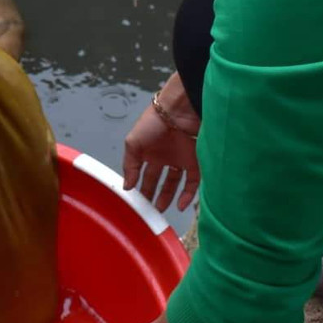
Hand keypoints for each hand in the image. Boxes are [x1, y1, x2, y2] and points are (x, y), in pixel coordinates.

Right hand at [122, 77, 201, 212]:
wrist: (179, 110)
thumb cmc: (153, 121)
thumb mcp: (133, 143)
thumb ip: (130, 166)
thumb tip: (126, 186)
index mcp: (148, 152)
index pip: (142, 175)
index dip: (139, 188)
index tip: (136, 203)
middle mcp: (164, 157)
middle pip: (158, 181)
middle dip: (153, 196)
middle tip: (149, 211)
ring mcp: (181, 160)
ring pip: (175, 183)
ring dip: (169, 197)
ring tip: (162, 211)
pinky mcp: (196, 162)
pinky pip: (192, 182)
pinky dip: (188, 195)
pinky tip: (181, 205)